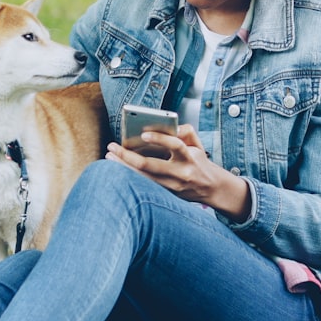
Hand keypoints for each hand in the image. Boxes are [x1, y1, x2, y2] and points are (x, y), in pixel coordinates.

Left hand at [106, 124, 250, 219]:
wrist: (211, 188)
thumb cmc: (200, 162)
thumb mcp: (198, 144)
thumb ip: (186, 131)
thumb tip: (170, 126)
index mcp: (189, 158)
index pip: (175, 145)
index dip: (160, 139)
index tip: (143, 133)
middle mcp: (180, 173)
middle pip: (150, 165)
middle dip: (128, 156)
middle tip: (112, 147)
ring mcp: (171, 186)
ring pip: (142, 178)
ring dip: (123, 167)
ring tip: (109, 157)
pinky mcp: (166, 195)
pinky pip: (144, 185)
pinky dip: (129, 176)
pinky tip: (118, 169)